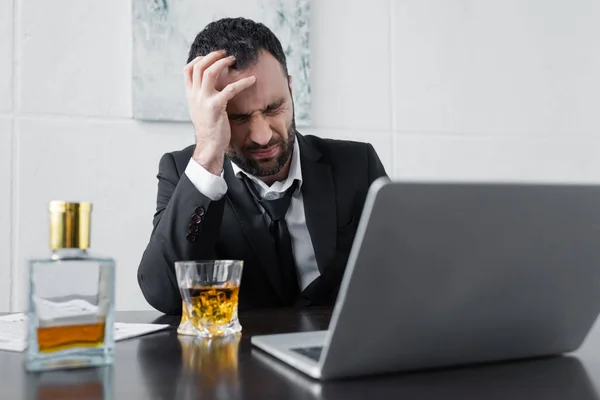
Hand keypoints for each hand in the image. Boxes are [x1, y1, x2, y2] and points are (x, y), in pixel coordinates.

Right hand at [184, 50, 255, 174]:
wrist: (209, 146)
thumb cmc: (208, 129)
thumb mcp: (199, 110)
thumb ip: (201, 97)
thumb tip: (208, 87)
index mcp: (190, 95)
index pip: (187, 70)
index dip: (199, 59)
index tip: (211, 56)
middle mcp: (194, 95)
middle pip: (199, 66)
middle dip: (213, 56)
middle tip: (226, 54)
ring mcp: (204, 100)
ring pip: (209, 72)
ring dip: (222, 63)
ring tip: (233, 60)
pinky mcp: (216, 106)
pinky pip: (230, 89)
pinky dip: (243, 82)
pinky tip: (252, 80)